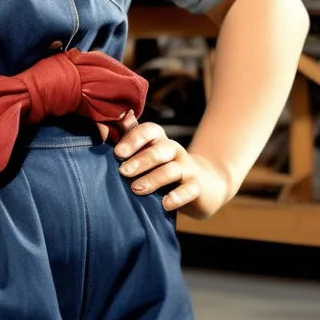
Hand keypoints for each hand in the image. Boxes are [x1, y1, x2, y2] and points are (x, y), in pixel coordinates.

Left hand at [112, 112, 231, 219]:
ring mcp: (188, 168)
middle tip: (123, 172)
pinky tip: (165, 204)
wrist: (202, 184)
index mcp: (160, 139)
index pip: (150, 130)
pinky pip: (189, 190)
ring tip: (136, 189)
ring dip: (153, 179)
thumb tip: (121, 115)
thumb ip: (132, 134)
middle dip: (140, 161)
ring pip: (171, 170)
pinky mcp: (197, 187)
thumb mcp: (148, 149)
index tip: (117, 153)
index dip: (133, 139)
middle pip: (159, 151)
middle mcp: (174, 150)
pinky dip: (177, 197)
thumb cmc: (163, 166)